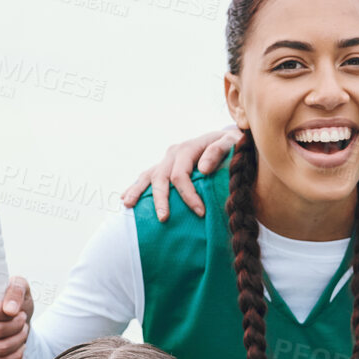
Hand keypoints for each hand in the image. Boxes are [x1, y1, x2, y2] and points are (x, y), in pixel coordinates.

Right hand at [0, 278, 32, 358]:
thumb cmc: (14, 300)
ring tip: (22, 331)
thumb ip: (16, 290)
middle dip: (17, 327)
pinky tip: (19, 345)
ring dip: (18, 340)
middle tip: (23, 320)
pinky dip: (14, 355)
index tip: (18, 311)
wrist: (14, 319)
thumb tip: (9, 310)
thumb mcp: (20, 287)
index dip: (8, 314)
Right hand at [119, 126, 241, 220]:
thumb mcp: (231, 142)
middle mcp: (173, 153)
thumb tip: (202, 169)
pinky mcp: (164, 167)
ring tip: (128, 205)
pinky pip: (146, 177)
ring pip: (148, 176)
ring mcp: (166, 160)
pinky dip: (135, 187)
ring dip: (137, 191)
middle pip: (161, 177)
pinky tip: (125, 198)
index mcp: (187, 148)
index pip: (181, 174)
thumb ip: (219, 151)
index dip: (188, 194)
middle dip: (161, 199)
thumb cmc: (233, 145)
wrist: (227, 139)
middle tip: (164, 218)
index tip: (200, 212)